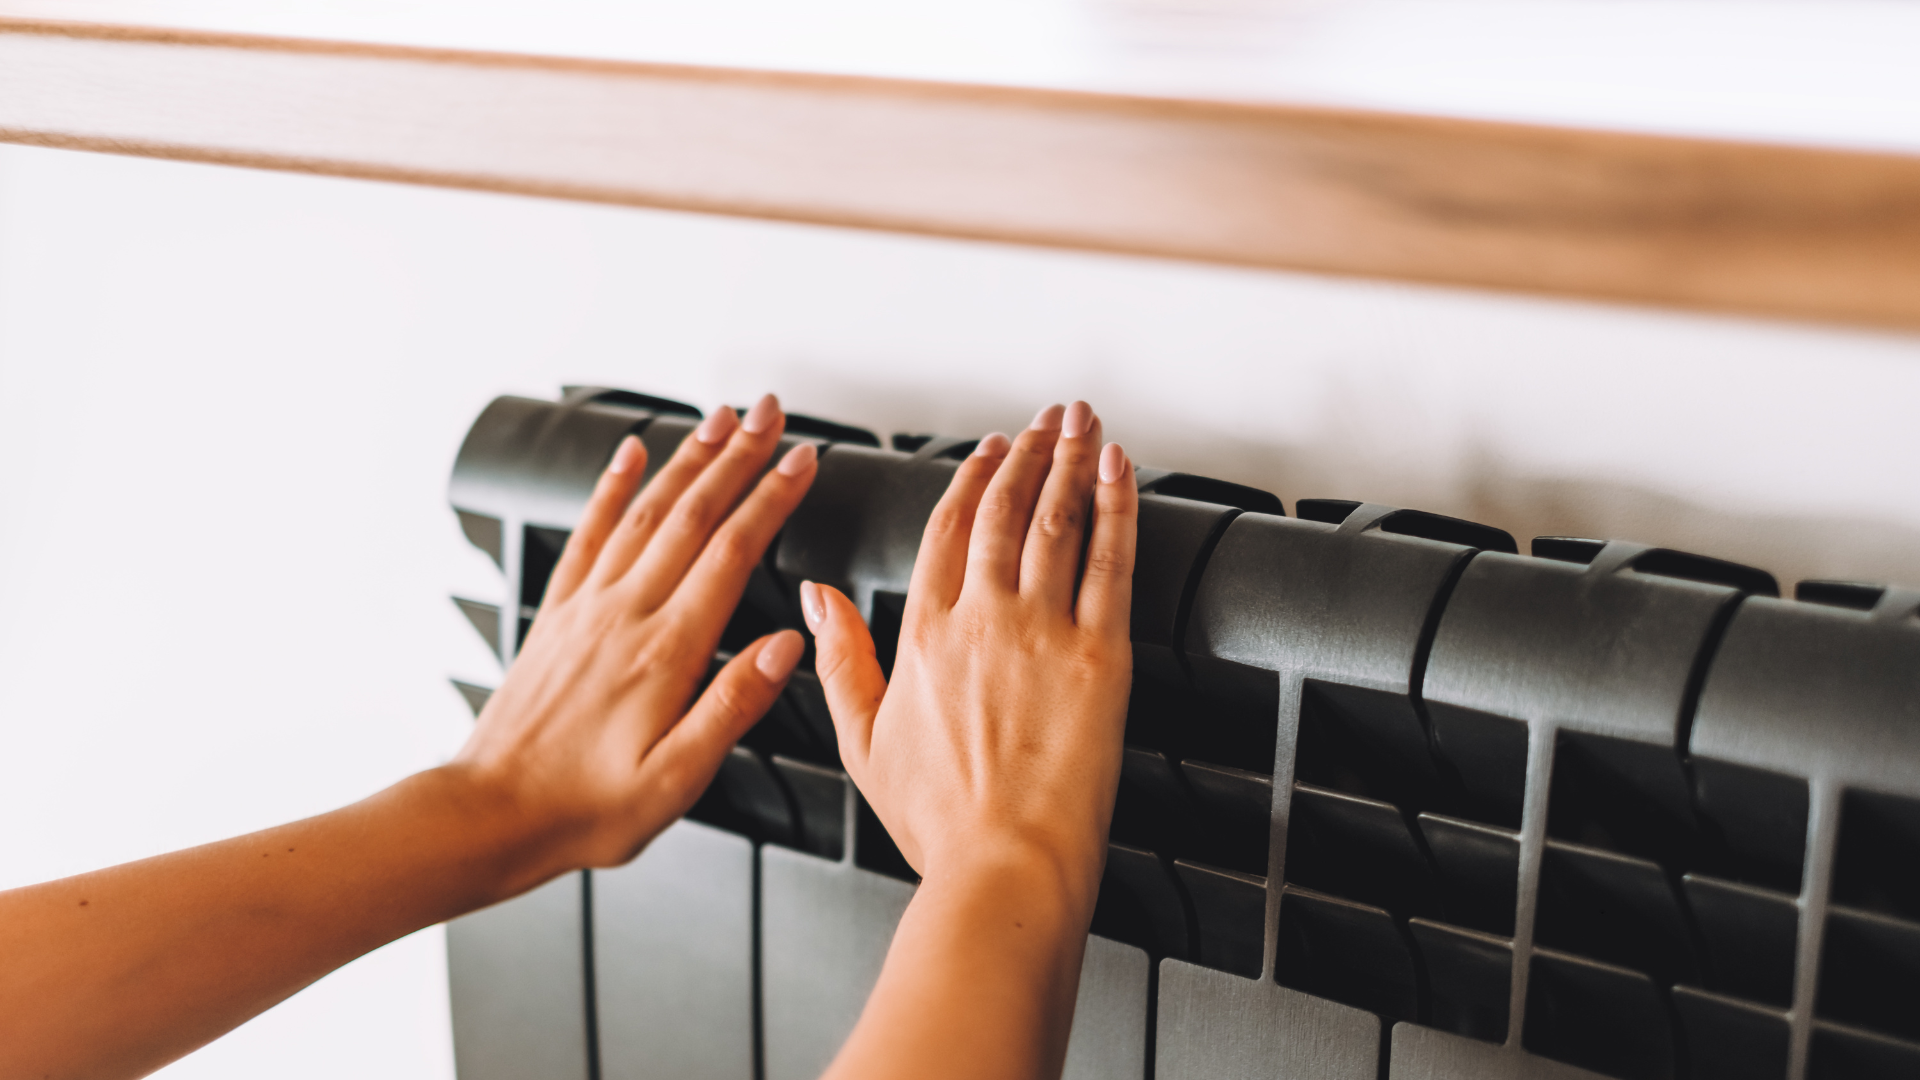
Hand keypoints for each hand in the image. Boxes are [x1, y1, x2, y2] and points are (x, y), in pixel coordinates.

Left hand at [455, 393, 816, 888]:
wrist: (491, 814)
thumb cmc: (584, 807)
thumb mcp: (677, 778)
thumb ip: (734, 704)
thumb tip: (787, 645)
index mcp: (666, 652)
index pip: (732, 553)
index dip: (772, 499)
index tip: (802, 461)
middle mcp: (625, 615)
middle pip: (694, 514)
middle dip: (739, 455)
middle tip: (771, 413)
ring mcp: (587, 608)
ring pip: (646, 510)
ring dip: (688, 458)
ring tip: (719, 418)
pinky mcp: (558, 614)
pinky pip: (588, 533)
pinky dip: (612, 485)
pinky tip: (631, 455)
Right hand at [804, 400, 1137, 904]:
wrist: (1004, 863)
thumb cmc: (941, 820)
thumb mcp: (862, 741)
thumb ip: (838, 660)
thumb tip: (816, 600)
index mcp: (923, 635)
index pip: (948, 529)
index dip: (972, 479)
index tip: (988, 451)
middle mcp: (982, 618)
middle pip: (1005, 510)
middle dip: (1028, 453)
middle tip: (1045, 419)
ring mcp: (1042, 630)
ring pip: (1057, 520)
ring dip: (1070, 461)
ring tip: (1080, 423)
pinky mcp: (1099, 653)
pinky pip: (1111, 560)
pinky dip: (1116, 506)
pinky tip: (1119, 470)